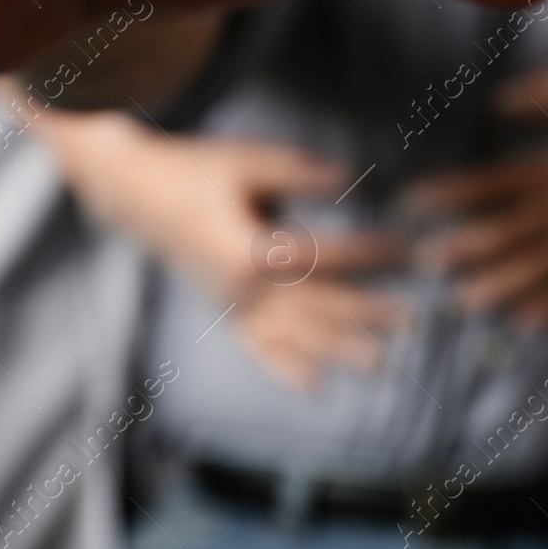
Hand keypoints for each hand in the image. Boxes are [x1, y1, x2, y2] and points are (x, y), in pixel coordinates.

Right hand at [28, 108, 409, 391]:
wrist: (134, 194)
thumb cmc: (194, 170)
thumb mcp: (247, 162)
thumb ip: (298, 172)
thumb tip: (349, 176)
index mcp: (250, 250)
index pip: (325, 256)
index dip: (368, 252)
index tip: (404, 247)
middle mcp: (243, 288)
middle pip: (317, 306)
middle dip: (367, 314)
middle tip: (414, 321)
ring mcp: (231, 305)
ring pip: (294, 334)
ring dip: (338, 349)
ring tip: (380, 363)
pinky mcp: (223, 310)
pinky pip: (257, 347)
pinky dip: (285, 367)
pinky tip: (315, 386)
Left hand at [401, 69, 547, 330]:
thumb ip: (540, 90)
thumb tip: (497, 103)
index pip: (491, 183)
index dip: (451, 193)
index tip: (414, 202)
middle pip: (507, 231)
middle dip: (465, 246)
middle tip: (428, 260)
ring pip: (538, 264)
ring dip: (500, 282)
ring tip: (466, 297)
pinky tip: (526, 319)